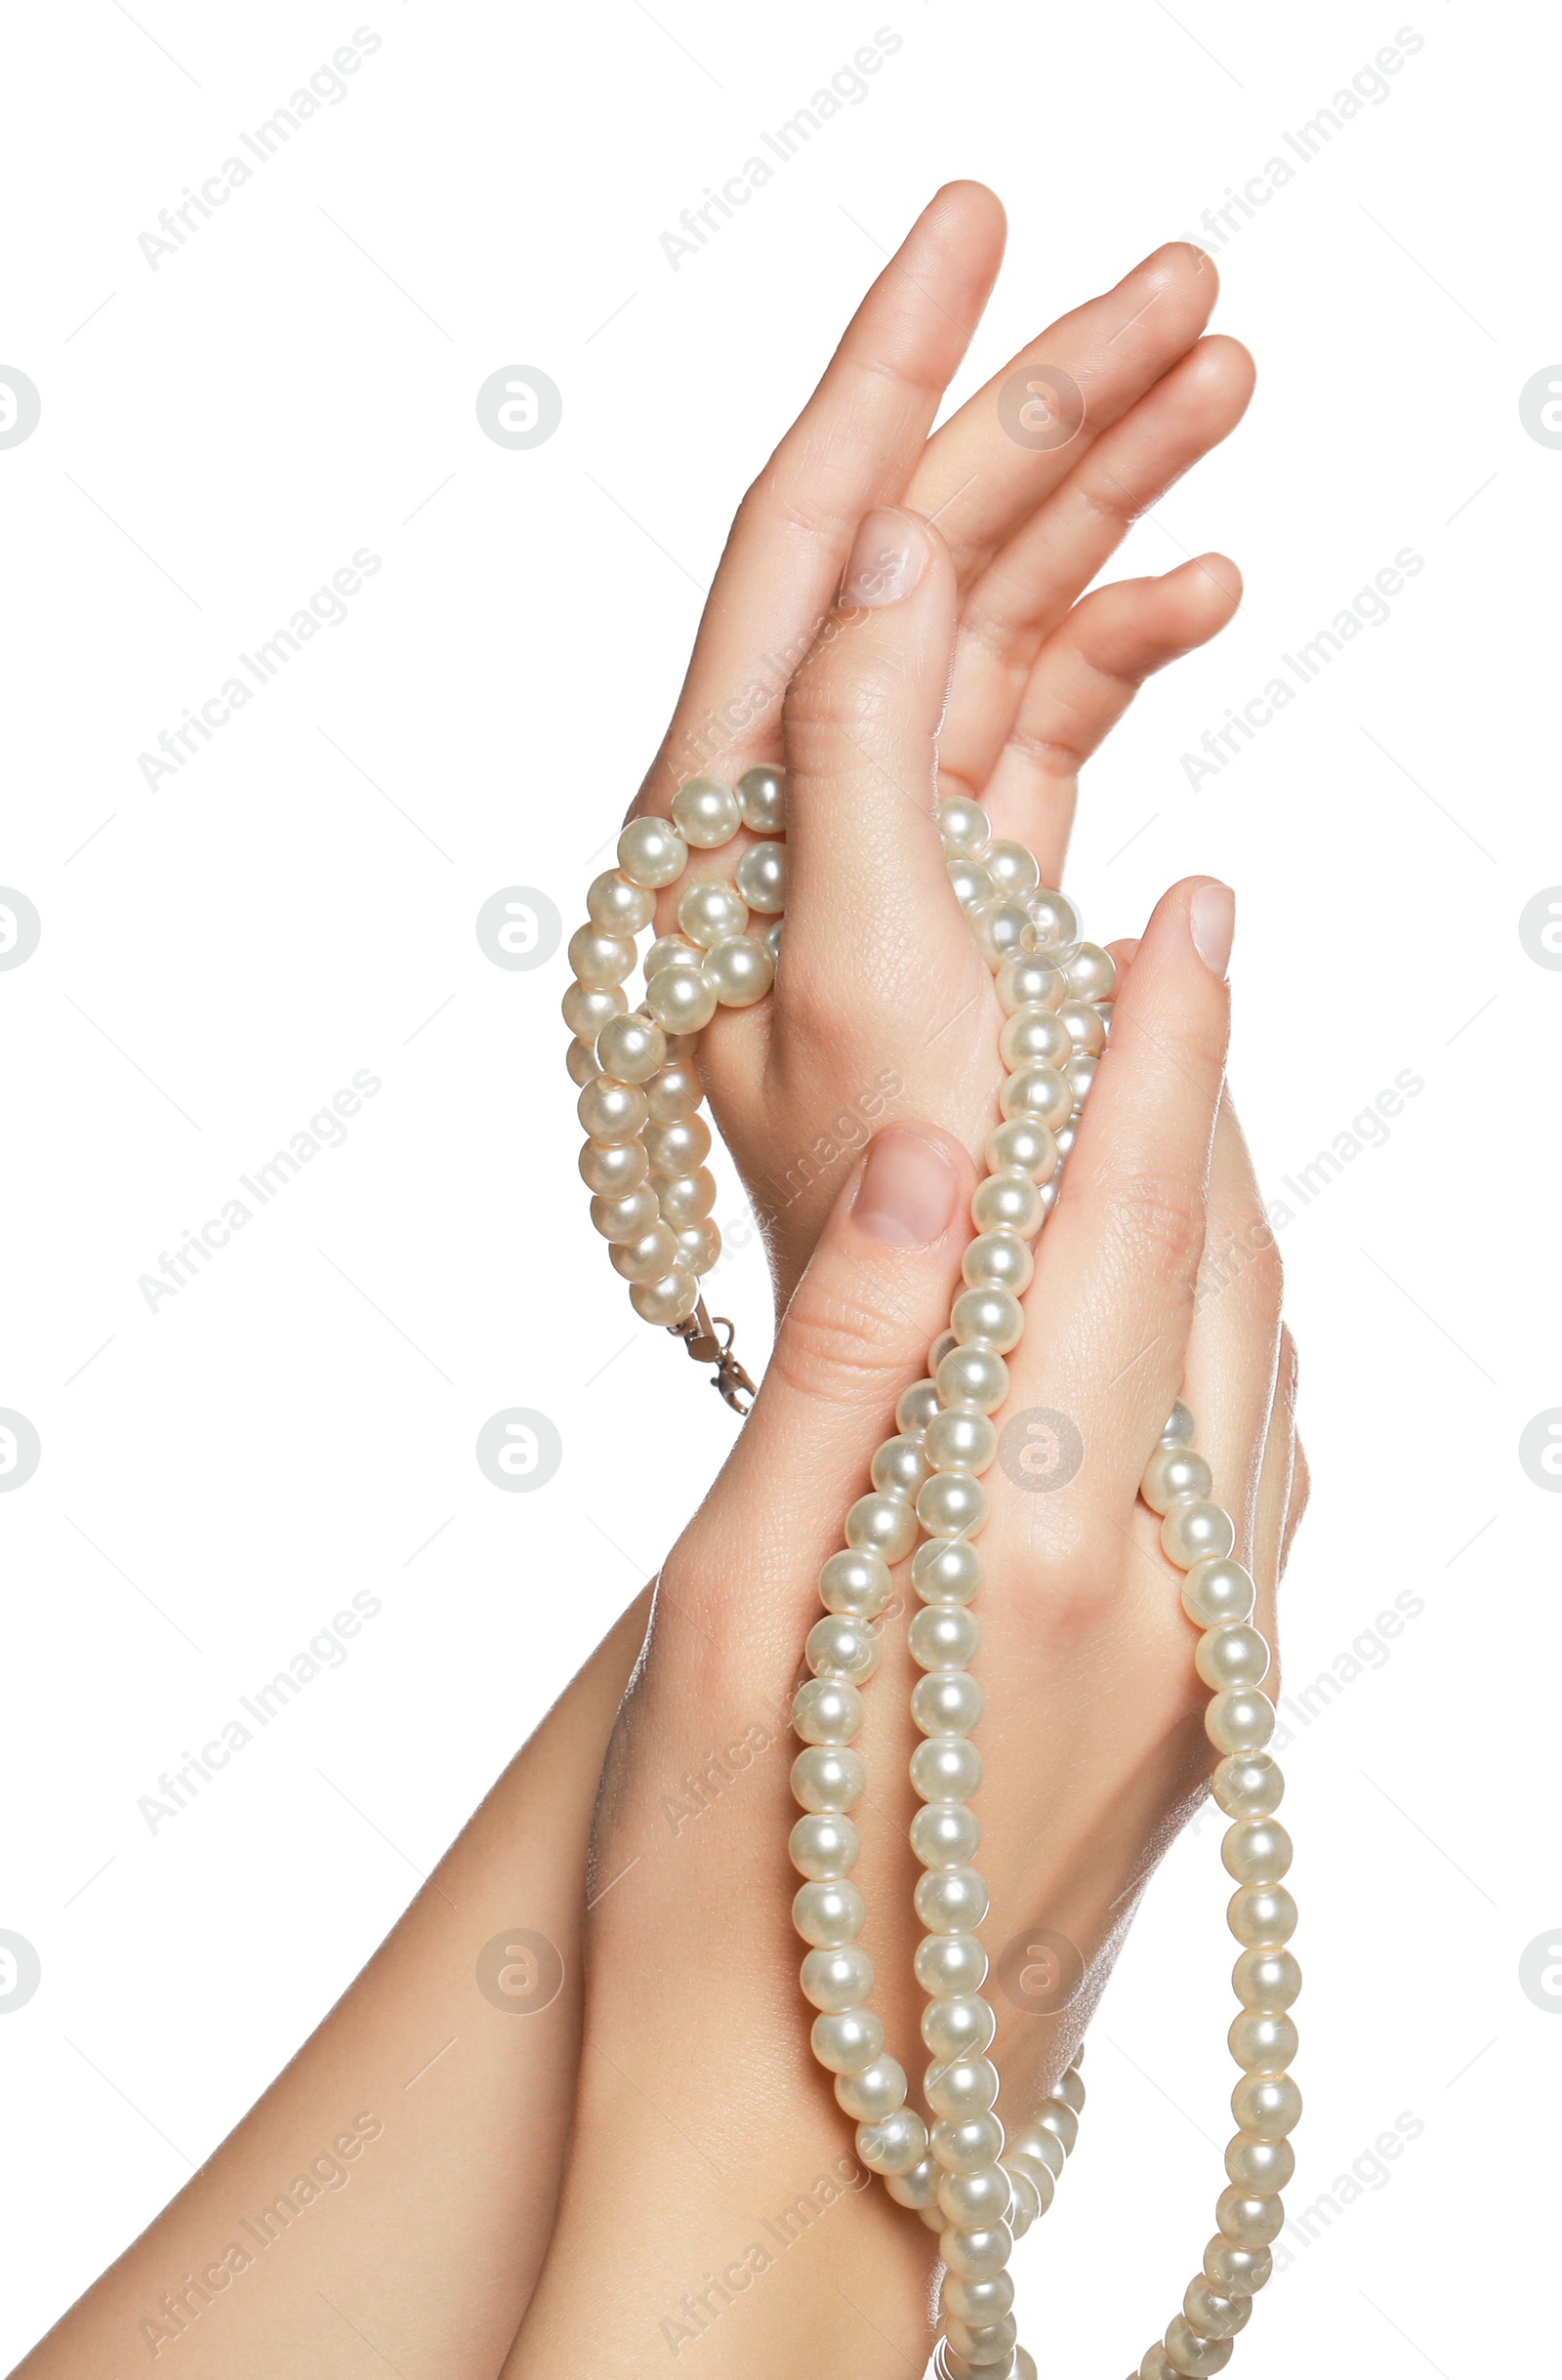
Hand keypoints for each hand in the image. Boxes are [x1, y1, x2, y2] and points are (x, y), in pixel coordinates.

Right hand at [517, 881, 1306, 2377]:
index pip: (1124, 1223)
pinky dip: (1224, 1335)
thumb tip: (938, 1154)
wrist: (824, 2147)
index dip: (1162, 1048)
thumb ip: (845, 1372)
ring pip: (1256, 1361)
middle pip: (1219, 1270)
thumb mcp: (724, 1619)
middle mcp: (1164, 1584)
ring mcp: (1213, 1655)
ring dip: (1221, 1206)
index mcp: (1023, 1537)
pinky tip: (1176, 1297)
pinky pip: (1257, 1466)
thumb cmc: (723, 1884)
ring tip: (1168, 1085)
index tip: (1191, 907)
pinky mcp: (1217, 1708)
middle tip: (1169, 948)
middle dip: (1205, 1090)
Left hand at [608, 181, 1251, 1300]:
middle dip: (1045, 403)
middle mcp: (798, 805)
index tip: (976, 222)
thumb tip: (888, 530)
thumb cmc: (894, 1208)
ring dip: (1103, 496)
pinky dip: (1122, 640)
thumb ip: (857, 746)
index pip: (807, 536)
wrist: (952, 1360)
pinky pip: (1044, 719)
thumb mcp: (859, 973)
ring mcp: (894, 839)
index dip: (885, 365)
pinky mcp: (977, 884)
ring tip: (1225, 383)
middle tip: (1186, 284)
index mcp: (732, 811)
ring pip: (993, 613)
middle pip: (918, 545)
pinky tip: (1204, 582)